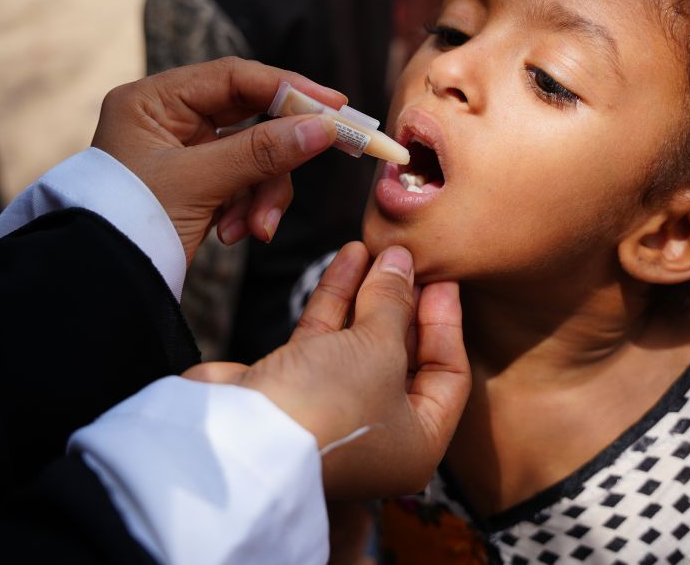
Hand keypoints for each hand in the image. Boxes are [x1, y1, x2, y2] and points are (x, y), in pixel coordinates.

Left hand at [91, 57, 343, 260]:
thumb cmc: (131, 226)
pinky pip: (242, 185)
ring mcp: (183, 153)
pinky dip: (247, 210)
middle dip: (281, 151)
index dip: (289, 88)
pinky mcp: (197, 186)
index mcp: (152, 101)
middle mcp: (167, 119)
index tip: (335, 106)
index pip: (234, 77)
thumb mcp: (199, 185)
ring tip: (256, 229)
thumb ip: (263, 153)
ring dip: (263, 193)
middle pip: (250, 117)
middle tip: (335, 149)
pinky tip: (232, 235)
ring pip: (254, 156)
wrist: (100, 286)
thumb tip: (324, 128)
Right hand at [185, 243, 470, 499]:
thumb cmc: (329, 404)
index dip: (446, 321)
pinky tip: (348, 257)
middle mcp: (377, 434)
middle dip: (403, 303)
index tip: (441, 277)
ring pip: (359, 344)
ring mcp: (331, 413)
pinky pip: (324, 340)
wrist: (240, 435)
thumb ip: (394, 301)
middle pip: (403, 357)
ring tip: (375, 247)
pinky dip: (336, 300)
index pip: (449, 375)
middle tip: (407, 256)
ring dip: (368, 293)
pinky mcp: (292, 390)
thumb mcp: (380, 347)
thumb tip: (401, 262)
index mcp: (417, 443)